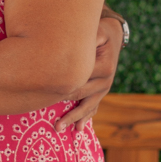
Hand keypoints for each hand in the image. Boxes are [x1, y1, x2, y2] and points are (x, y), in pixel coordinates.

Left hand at [55, 14, 122, 133]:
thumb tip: (73, 44)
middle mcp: (106, 81)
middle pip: (82, 96)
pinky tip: (77, 129)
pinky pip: (93, 107)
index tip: (47, 93)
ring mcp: (104, 88)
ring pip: (88, 106)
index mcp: (105, 67)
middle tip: (51, 121)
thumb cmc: (100, 33)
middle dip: (67, 108)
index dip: (64, 86)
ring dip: (74, 118)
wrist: (112, 36)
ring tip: (58, 128)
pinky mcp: (100, 92)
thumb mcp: (97, 31)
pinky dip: (85, 118)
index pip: (81, 80)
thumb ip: (89, 39)